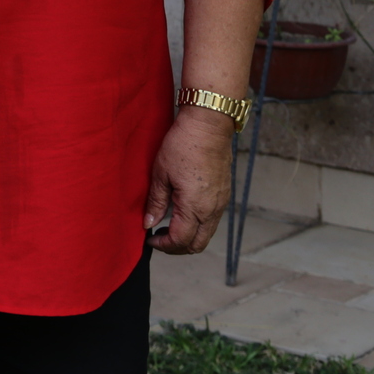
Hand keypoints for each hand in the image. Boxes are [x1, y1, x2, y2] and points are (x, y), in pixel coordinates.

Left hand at [145, 108, 235, 253]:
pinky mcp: (224, 194)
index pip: (181, 240)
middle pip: (197, 244)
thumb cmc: (182, 146)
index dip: (163, 245)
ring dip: (188, 237)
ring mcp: (221, 203)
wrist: (209, 126)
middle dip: (177, 247)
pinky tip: (182, 213)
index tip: (149, 240)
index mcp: (195, 207)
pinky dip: (198, 225)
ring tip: (168, 227)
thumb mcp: (161, 174)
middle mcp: (212, 210)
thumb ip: (155, 202)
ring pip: (207, 234)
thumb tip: (148, 224)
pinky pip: (213, 220)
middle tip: (159, 239)